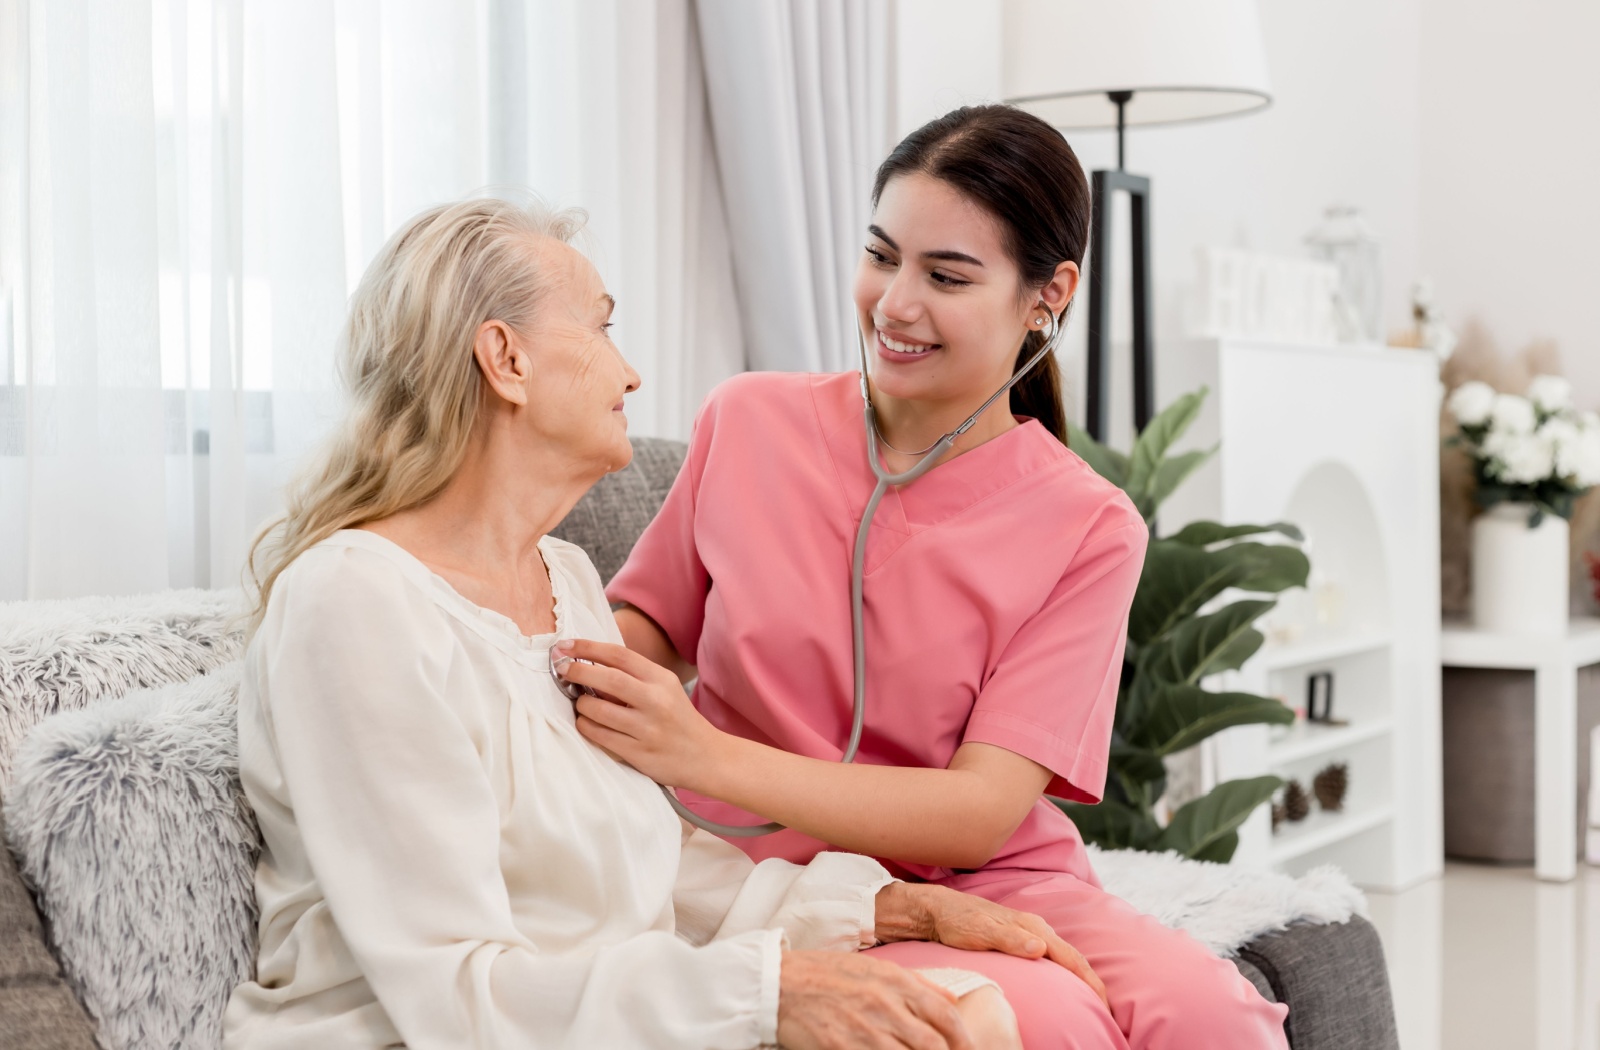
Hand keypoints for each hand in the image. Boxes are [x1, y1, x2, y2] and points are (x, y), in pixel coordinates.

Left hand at [553, 639, 723, 788]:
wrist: (705, 756)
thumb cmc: (677, 719)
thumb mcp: (665, 689)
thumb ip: (634, 676)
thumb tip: (588, 663)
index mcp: (661, 679)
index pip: (619, 655)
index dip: (588, 647)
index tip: (565, 646)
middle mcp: (656, 701)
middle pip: (608, 678)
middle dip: (577, 671)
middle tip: (561, 669)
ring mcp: (647, 729)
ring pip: (598, 710)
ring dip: (580, 704)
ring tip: (579, 703)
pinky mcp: (638, 753)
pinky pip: (600, 736)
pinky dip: (586, 726)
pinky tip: (587, 723)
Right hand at [778, 950, 974, 1049]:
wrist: (780, 983)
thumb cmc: (829, 974)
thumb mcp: (876, 967)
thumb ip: (918, 983)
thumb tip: (953, 999)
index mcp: (896, 982)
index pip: (946, 1014)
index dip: (964, 1039)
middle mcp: (885, 1005)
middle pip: (933, 1044)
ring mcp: (865, 1030)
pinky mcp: (843, 1048)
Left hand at [875, 883, 1108, 1009]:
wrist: (935, 910)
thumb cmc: (956, 920)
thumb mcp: (979, 931)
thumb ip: (1009, 939)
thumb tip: (1041, 948)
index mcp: (1033, 927)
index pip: (1072, 958)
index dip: (1091, 982)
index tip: (1105, 1005)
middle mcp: (1036, 929)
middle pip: (1074, 959)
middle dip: (1093, 984)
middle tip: (1106, 1012)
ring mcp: (1028, 933)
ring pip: (1064, 958)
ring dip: (1080, 979)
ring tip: (1092, 1003)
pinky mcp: (1019, 939)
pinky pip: (1051, 959)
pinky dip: (1064, 974)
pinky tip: (1062, 986)